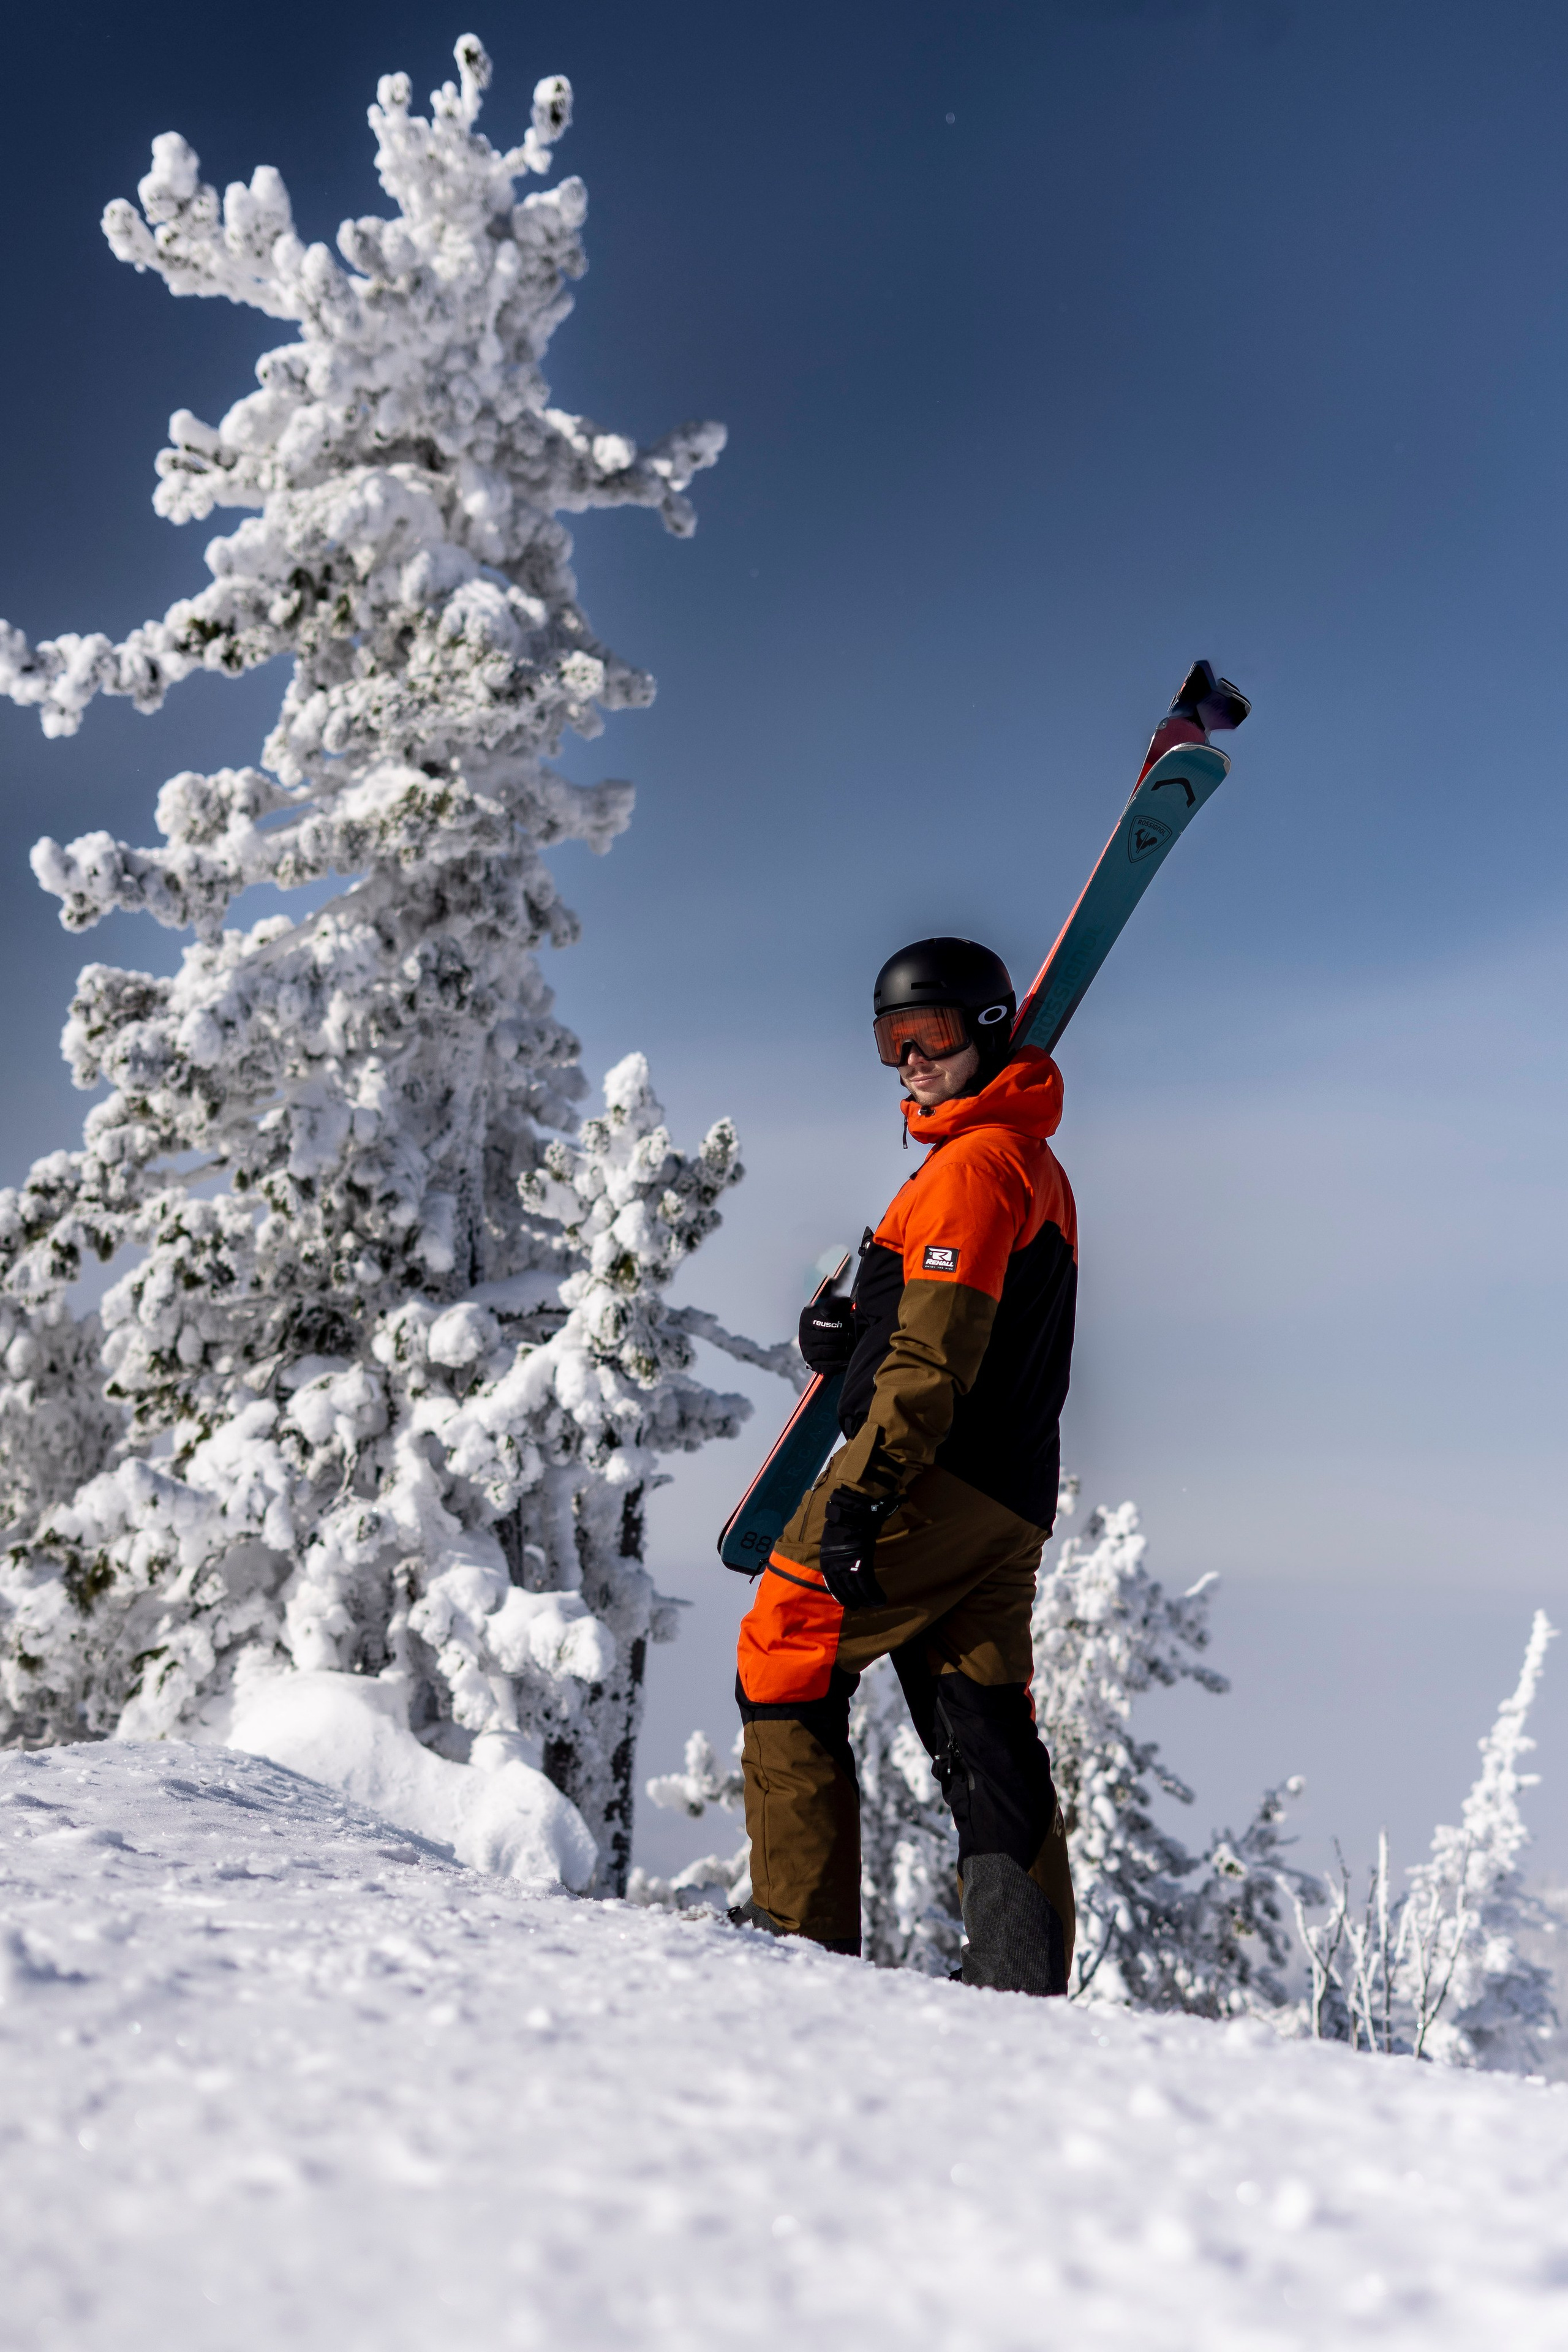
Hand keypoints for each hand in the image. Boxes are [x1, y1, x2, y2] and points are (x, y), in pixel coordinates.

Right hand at [799, 1294, 855, 1376]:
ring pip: (827, 1353)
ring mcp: (807, 1351)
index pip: (825, 1323)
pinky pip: (825, 1367)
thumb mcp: (830, 1305)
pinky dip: (838, 1366)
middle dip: (843, 1337)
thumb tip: (846, 1302)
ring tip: (853, 1346)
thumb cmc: (829, 1316)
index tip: (850, 1321)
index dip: (840, 1324)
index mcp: (807, 1319)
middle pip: (827, 1339)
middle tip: (854, 1336)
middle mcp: (804, 1336)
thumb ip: (837, 1302)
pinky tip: (848, 1361)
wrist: (820, 1330)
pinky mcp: (811, 1363)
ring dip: (842, 1351)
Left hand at [818, 1486, 894, 1608]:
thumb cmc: (846, 1525)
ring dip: (867, 1599)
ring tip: (875, 1603)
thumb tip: (846, 1566)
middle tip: (863, 1605)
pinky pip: (868, 1586)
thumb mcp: (835, 1543)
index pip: (833, 1586)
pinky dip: (875, 1594)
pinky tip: (881, 1599)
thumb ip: (839, 1557)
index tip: (851, 1603)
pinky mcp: (860, 1565)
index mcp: (827, 1562)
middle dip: (855, 1600)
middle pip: (846, 1591)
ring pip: (858, 1591)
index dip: (843, 1597)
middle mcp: (834, 1567)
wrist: (854, 1513)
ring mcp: (847, 1567)